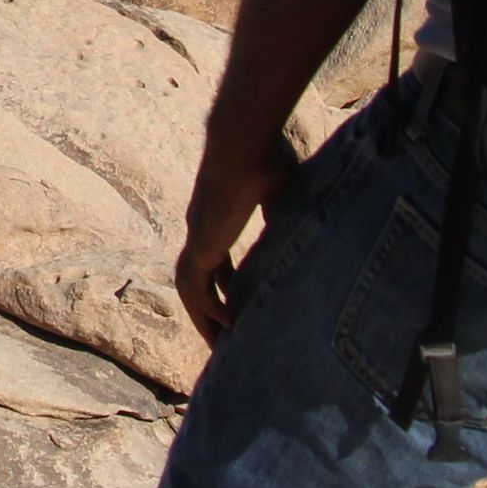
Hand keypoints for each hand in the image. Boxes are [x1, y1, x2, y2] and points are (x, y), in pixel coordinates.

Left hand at [176, 131, 304, 346]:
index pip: (215, 260)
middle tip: (222, 339)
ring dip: (203, 317)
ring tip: (220, 346)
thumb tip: (295, 234)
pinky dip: (209, 307)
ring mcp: (197, 235)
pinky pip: (197, 285)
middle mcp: (201, 229)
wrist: (245, 141)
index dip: (225, 285)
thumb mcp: (280, 192)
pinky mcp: (200, 240)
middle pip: (197, 281)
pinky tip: (228, 324)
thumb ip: (280, 215)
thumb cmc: (265, 156)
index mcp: (217, 216)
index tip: (237, 305)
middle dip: (208, 310)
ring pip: (191, 289)